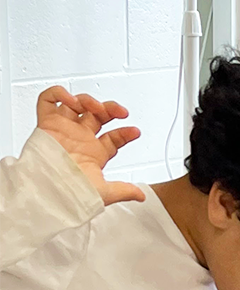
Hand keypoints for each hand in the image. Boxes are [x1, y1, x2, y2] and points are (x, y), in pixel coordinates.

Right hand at [35, 86, 144, 205]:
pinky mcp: (46, 124)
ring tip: (97, 108)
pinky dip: (59, 93)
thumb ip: (124, 190)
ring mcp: (63, 130)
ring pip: (76, 104)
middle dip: (110, 110)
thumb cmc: (73, 192)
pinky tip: (71, 100)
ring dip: (89, 100)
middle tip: (121, 112)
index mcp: (93, 154)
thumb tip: (142, 195)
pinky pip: (48, 100)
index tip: (135, 132)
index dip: (125, 133)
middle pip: (96, 115)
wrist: (51, 189)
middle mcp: (79, 139)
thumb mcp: (105, 192)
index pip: (113, 137)